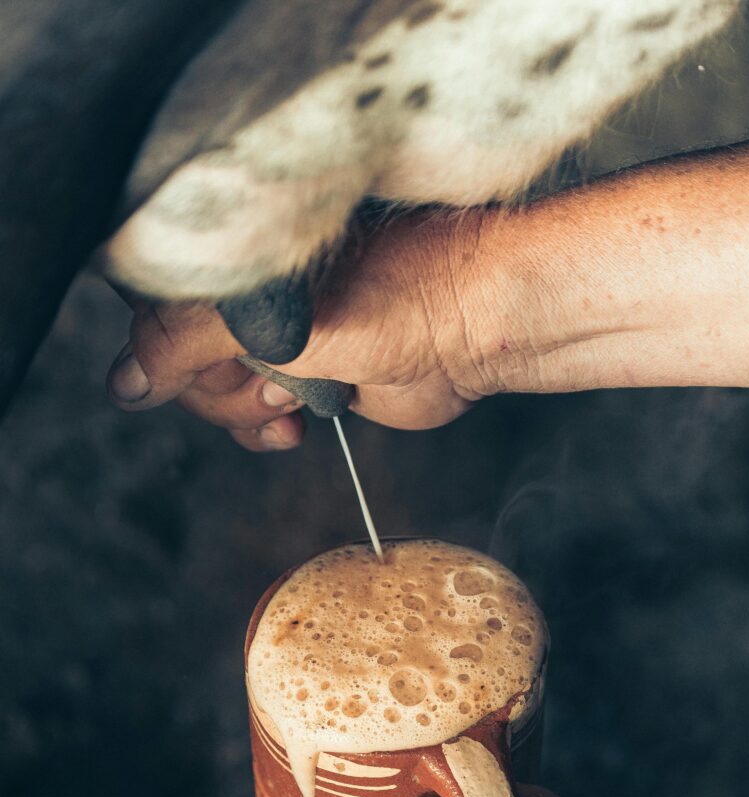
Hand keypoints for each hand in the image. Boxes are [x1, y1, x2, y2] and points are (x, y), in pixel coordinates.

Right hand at [107, 141, 748, 448]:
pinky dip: (269, 428)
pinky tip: (299, 421)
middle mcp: (249, 297)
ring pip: (218, 398)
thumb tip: (122, 383)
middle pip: (182, 364)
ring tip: (296, 394)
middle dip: (222, 386)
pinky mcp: (307, 378)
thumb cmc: (393, 295)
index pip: (157, 311)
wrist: (473, 328)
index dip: (173, 350)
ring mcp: (277, 340)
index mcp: (237, 262)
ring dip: (249, 410)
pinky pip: (257, 418)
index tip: (212, 362)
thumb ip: (184, 343)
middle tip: (269, 377)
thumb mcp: (274, 316)